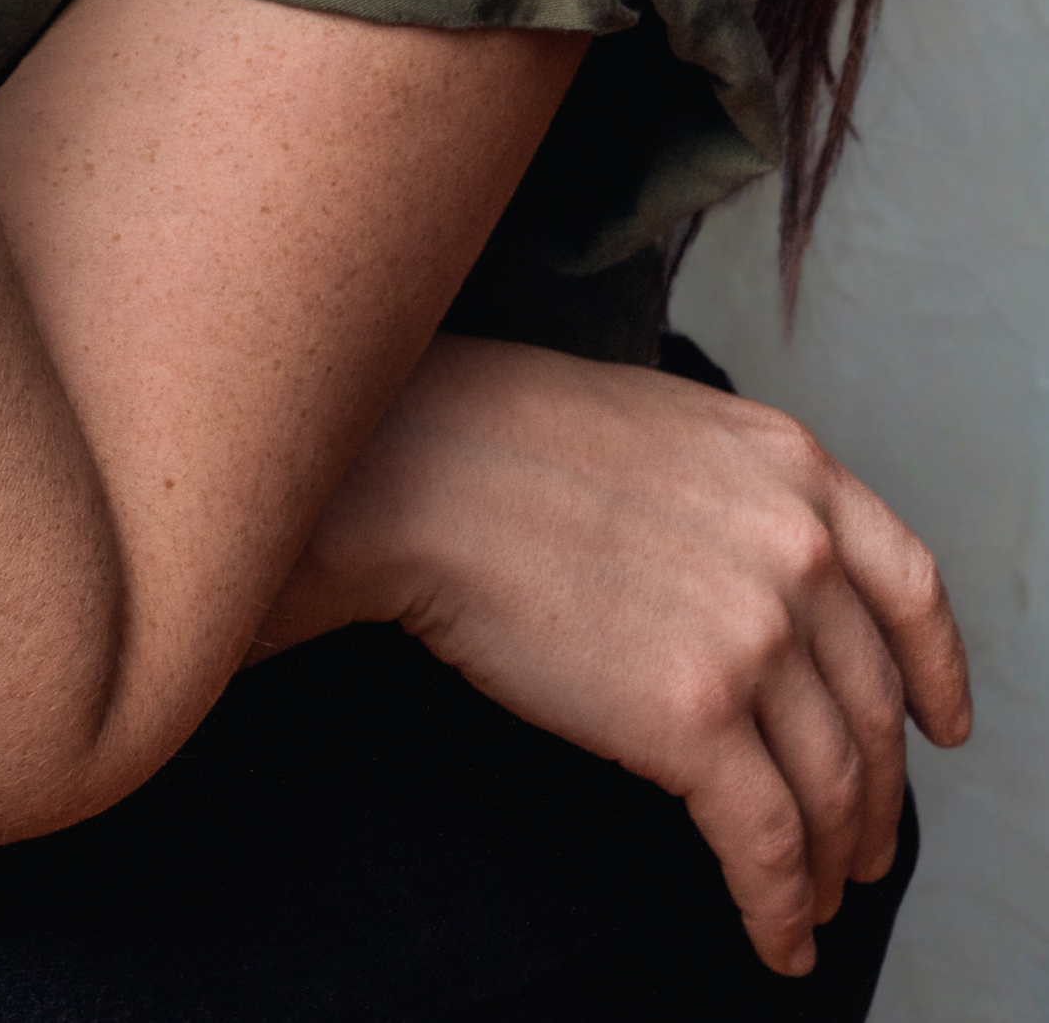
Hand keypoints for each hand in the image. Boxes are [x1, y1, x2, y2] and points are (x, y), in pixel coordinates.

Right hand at [290, 334, 970, 978]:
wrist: (424, 468)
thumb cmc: (507, 437)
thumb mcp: (666, 428)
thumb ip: (741, 497)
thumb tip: (767, 585)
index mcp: (795, 468)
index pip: (910, 588)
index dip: (937, 673)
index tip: (943, 726)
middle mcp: (799, 549)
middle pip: (871, 709)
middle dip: (877, 795)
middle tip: (863, 845)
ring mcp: (754, 636)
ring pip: (834, 788)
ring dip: (834, 863)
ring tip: (818, 900)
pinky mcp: (696, 721)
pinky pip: (768, 844)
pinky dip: (781, 906)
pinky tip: (777, 938)